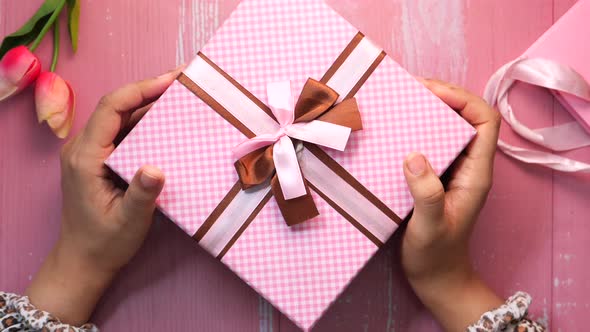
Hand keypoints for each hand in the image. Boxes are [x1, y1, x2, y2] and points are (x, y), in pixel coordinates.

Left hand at [26, 67, 180, 324]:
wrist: (84, 261)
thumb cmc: (105, 242)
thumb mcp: (127, 221)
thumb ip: (141, 194)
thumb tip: (157, 168)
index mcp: (86, 157)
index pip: (112, 108)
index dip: (141, 89)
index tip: (171, 81)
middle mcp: (84, 148)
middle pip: (118, 107)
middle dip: (150, 91)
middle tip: (184, 83)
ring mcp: (91, 152)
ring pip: (122, 118)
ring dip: (150, 105)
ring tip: (181, 97)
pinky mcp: (101, 159)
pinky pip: (124, 132)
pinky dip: (147, 124)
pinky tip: (168, 123)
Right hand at [401, 79, 502, 330]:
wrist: (436, 279)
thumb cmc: (436, 257)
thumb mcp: (430, 228)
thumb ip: (426, 194)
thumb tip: (414, 155)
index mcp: (476, 174)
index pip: (485, 121)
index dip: (464, 100)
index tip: (431, 93)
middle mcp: (467, 167)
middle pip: (467, 117)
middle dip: (442, 97)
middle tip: (409, 90)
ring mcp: (451, 172)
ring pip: (448, 129)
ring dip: (428, 111)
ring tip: (401, 103)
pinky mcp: (435, 178)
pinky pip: (431, 144)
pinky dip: (415, 130)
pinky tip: (394, 131)